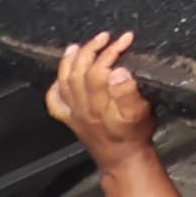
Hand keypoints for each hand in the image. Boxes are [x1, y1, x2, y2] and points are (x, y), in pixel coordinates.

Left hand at [43, 35, 154, 162]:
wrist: (123, 159)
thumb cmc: (135, 135)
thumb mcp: (140, 112)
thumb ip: (128, 92)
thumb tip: (119, 71)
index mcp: (100, 103)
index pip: (99, 69)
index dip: (110, 51)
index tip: (125, 39)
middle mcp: (83, 107)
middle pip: (79, 72)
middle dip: (90, 50)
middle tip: (104, 37)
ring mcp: (74, 113)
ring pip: (65, 83)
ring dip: (69, 62)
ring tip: (77, 47)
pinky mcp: (70, 119)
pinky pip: (55, 102)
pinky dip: (55, 87)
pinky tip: (60, 78)